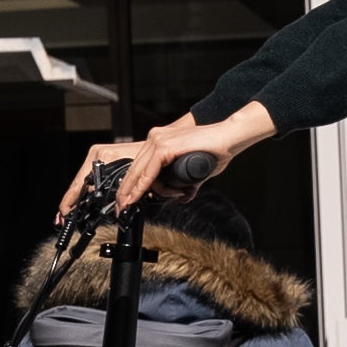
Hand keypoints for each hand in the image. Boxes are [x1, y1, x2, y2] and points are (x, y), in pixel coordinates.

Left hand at [61, 104, 274, 217]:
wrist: (229, 137)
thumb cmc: (214, 152)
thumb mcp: (191, 171)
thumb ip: (182, 181)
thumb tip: (181, 195)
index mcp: (157, 143)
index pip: (135, 166)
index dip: (125, 186)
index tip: (120, 202)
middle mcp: (154, 139)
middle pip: (130, 168)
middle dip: (120, 191)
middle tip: (117, 210)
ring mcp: (158, 140)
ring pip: (137, 172)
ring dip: (129, 193)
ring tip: (123, 208)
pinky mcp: (165, 146)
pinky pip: (148, 171)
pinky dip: (140, 187)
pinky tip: (134, 198)